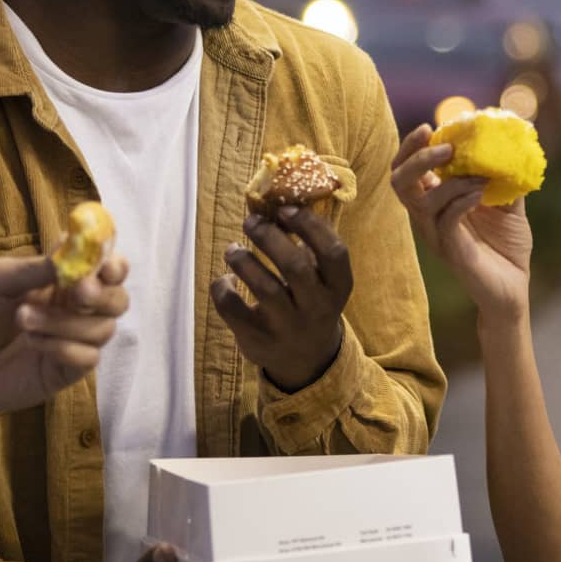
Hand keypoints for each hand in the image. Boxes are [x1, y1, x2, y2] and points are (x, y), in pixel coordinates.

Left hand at [0, 252, 128, 413]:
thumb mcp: (0, 279)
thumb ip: (37, 267)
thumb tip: (72, 252)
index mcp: (68, 279)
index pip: (109, 267)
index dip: (114, 264)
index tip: (104, 265)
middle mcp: (79, 309)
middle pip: (119, 299)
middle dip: (102, 294)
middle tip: (77, 291)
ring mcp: (77, 341)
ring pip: (103, 329)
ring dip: (65, 321)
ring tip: (24, 318)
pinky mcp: (69, 370)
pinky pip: (88, 357)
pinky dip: (62, 347)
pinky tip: (32, 343)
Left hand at [213, 203, 350, 391]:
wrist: (304, 360)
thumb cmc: (309, 302)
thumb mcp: (322, 281)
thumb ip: (309, 247)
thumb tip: (276, 201)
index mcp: (338, 287)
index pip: (334, 252)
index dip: (310, 226)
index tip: (284, 208)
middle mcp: (317, 308)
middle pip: (295, 266)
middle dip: (269, 237)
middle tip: (251, 222)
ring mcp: (288, 327)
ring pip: (265, 288)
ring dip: (243, 260)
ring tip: (233, 250)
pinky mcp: (259, 340)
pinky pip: (234, 309)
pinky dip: (222, 288)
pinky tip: (225, 281)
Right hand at [389, 124, 533, 322]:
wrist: (515, 288)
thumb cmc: (507, 246)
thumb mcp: (507, 203)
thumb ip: (502, 175)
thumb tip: (511, 144)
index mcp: (434, 202)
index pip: (406, 170)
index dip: (411, 147)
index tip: (429, 127)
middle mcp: (427, 218)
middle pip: (399, 182)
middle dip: (417, 158)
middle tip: (445, 147)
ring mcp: (435, 236)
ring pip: (420, 201)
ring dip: (451, 181)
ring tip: (480, 177)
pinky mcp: (451, 252)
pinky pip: (445, 221)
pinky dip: (461, 201)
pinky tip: (481, 193)